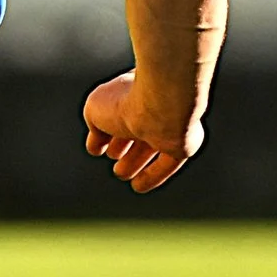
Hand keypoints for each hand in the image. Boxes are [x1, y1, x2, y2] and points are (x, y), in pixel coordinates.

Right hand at [82, 71, 203, 192]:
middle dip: (124, 146)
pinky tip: (139, 186)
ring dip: (136, 161)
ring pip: (152, 146)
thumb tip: (96, 143)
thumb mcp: (94, 108)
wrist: (160, 102)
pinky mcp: (183, 144)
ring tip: (122, 174)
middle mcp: (153, 106)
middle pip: (137, 130)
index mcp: (134, 90)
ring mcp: (170, 124)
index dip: (106, 131)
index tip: (98, 146)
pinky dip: (153, 175)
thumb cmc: (125, 99)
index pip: (118, 113)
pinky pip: (167, 163)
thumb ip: (93, 123)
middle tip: (114, 159)